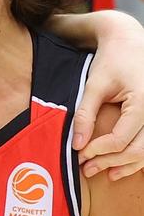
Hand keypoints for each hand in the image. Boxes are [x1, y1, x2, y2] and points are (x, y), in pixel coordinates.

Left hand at [73, 13, 143, 178]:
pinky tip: (118, 168)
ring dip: (125, 166)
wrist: (129, 43)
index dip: (100, 150)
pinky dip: (135, 159)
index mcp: (143, 101)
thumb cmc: (111, 61)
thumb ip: (85, 114)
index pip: (121, 138)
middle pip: (137, 150)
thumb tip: (77, 146)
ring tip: (102, 172)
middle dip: (110, 162)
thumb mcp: (94, 85)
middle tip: (86, 168)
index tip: (80, 154)